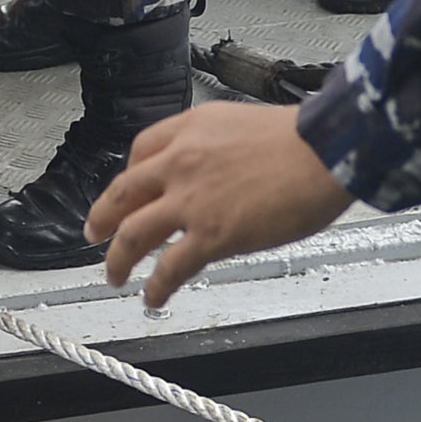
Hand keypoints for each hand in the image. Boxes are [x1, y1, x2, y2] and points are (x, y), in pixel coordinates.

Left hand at [88, 100, 356, 309]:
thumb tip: (218, 171)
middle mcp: (181, 162)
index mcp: (191, 129)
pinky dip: (157, 286)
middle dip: (103, 218)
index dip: (130, 178)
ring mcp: (191, 200)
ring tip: (115, 274)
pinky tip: (153, 297)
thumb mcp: (243, 124)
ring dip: (119, 259)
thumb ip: (218, 146)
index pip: (141, 152)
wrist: (325, 149)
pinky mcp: (210, 234)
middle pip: (124, 194)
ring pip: (134, 234)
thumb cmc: (302, 138)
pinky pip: (170, 267)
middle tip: (95, 232)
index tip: (127, 193)